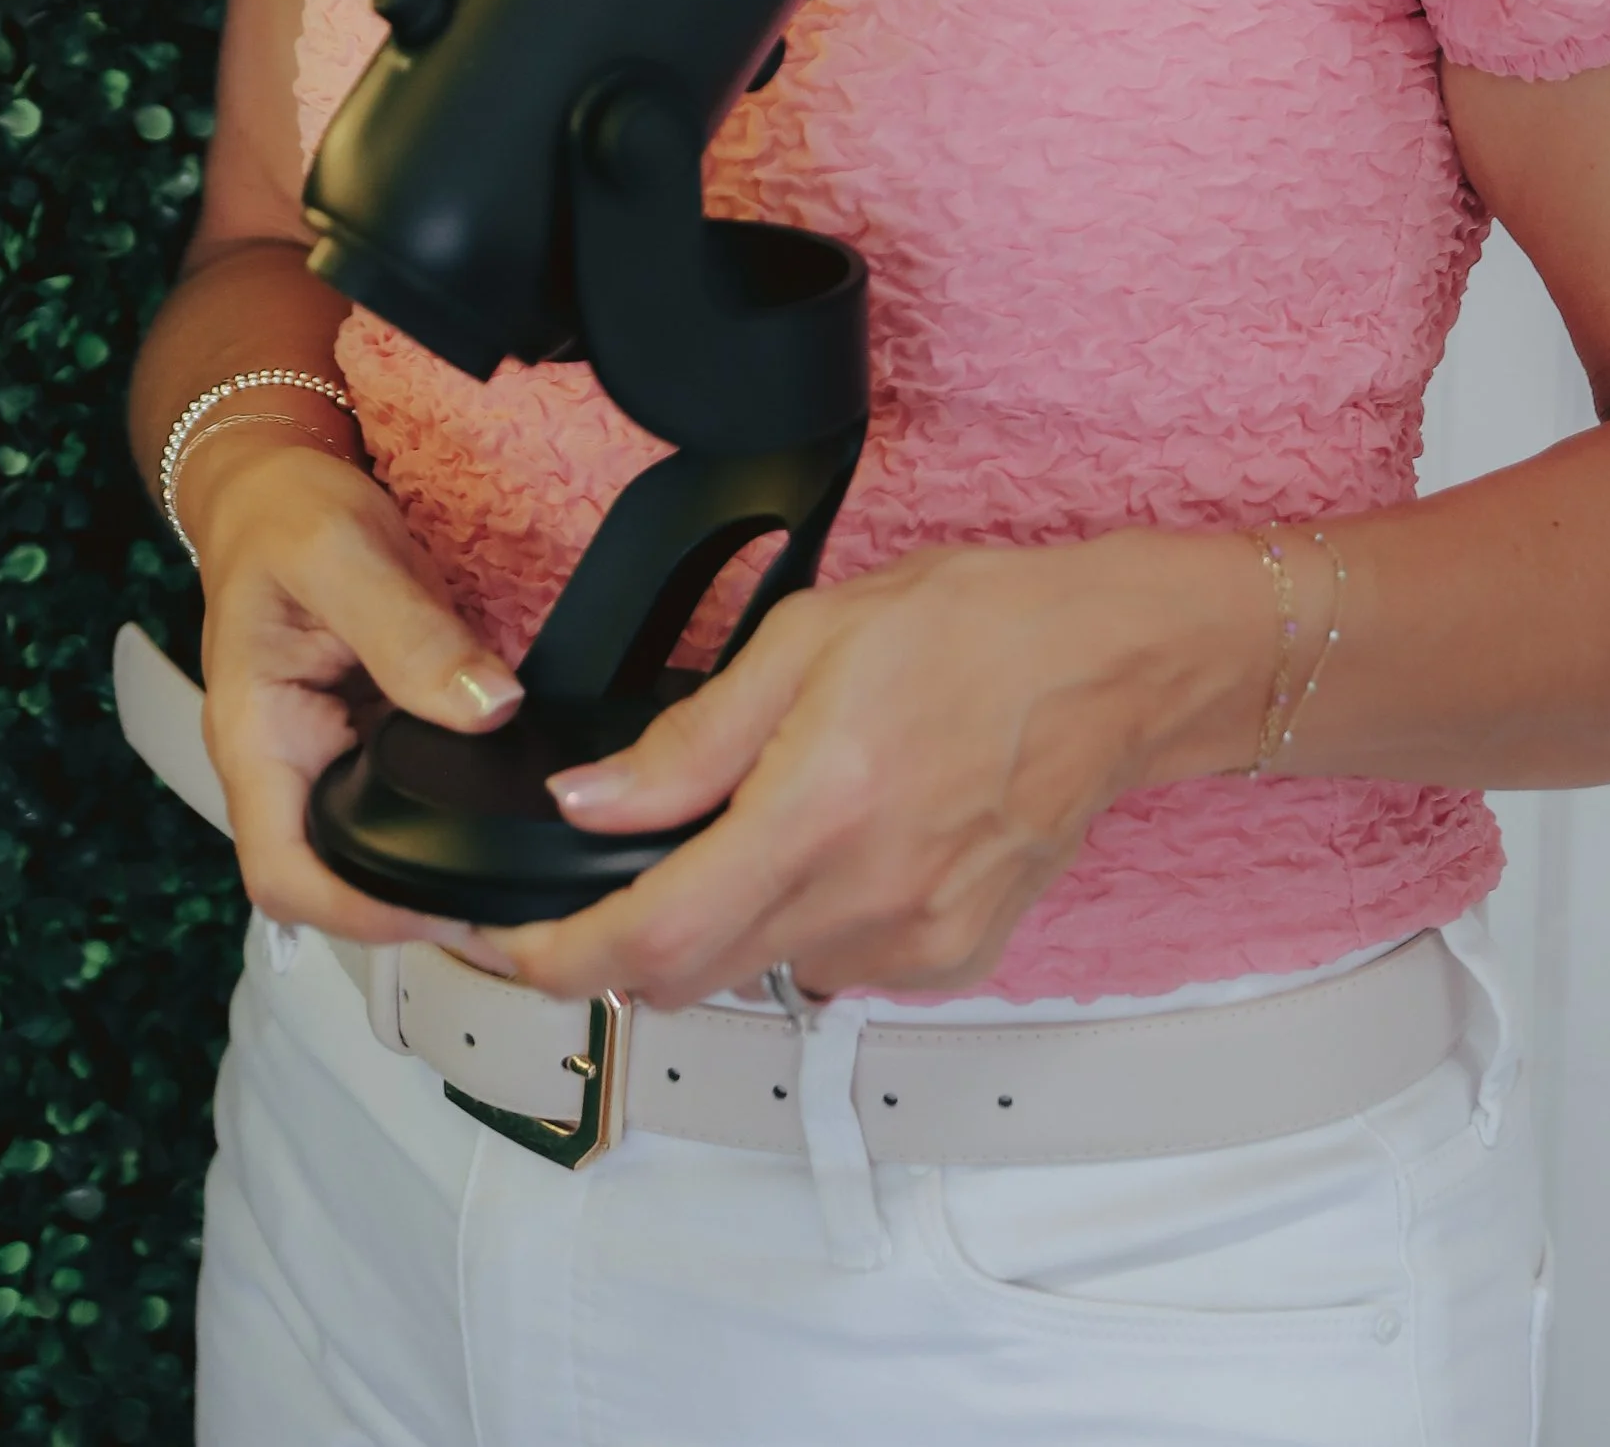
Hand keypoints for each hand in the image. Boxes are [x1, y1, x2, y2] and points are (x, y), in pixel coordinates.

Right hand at [190, 432, 526, 954]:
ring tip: (524, 884)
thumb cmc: (286, 515)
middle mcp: (287, 767)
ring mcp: (328, 755)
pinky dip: (452, 815)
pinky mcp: (368, 735)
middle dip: (412, 911)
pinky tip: (509, 814)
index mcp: (257, 741)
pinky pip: (405, 796)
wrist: (277, 485)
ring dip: (437, 871)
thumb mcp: (343, 555)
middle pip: (334, 881)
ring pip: (374, 847)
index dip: (360, 913)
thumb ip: (410, 634)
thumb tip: (490, 707)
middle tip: (512, 912)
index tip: (448, 909)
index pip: (284, 875)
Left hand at [467, 527, 1266, 1009]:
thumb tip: (590, 801)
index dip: (550, 962)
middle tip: (607, 871)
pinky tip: (845, 838)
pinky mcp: (951, 959)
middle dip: (623, 941)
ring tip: (769, 817)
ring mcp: (914, 944)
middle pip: (687, 979)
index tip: (496, 946)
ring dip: (727, 920)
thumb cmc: (975, 629)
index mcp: (815, 814)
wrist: (1113, 667)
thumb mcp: (809, 639)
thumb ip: (692, 738)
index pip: (646, 941)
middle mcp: (864, 901)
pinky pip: (836, 962)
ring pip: (762, 968)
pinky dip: (807, 918)